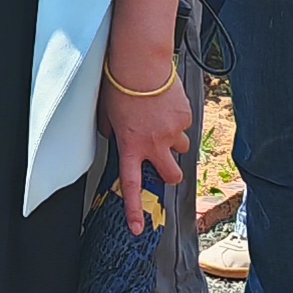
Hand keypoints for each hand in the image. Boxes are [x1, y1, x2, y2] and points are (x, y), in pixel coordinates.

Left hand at [102, 43, 189, 230]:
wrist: (141, 64)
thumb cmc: (120, 85)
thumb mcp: (107, 113)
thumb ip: (112, 131)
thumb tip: (115, 135)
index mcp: (131, 146)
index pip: (132, 185)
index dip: (135, 210)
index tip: (138, 228)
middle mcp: (154, 144)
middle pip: (173, 176)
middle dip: (171, 173)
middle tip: (165, 162)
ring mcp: (173, 132)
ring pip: (183, 148)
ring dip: (175, 141)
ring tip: (162, 120)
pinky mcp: (186, 117)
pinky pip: (186, 124)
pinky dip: (178, 118)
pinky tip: (167, 102)